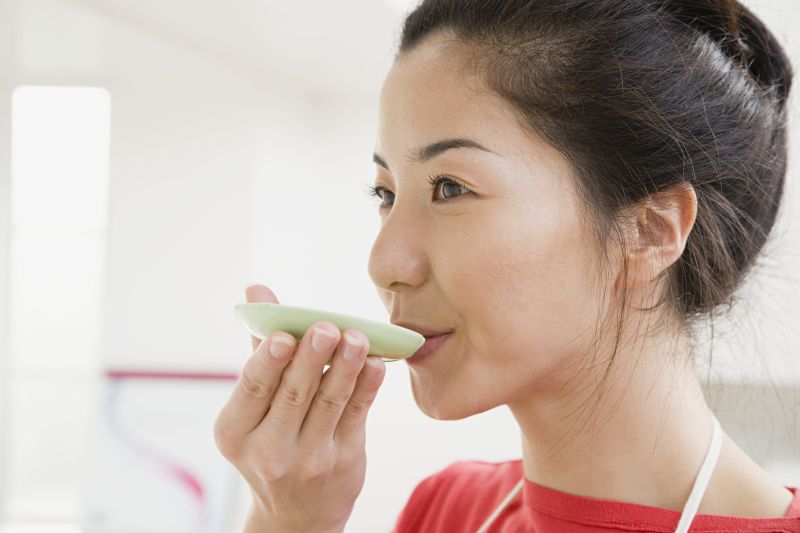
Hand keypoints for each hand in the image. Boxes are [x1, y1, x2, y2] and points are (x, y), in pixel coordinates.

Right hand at [214, 284, 386, 531]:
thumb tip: (256, 289)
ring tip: (357, 337)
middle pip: (293, 394)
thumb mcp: (253, 407)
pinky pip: (358, 415)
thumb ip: (260, 347)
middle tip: (327, 328)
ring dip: (346, 367)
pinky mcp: (344, 460)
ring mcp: (309, 459)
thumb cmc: (272, 440)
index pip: (252, 387)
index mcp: (236, 431)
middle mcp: (268, 450)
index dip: (269, 360)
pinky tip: (377, 362)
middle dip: (311, 358)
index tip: (285, 334)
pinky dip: (368, 386)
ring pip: (330, 403)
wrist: (297, 512)